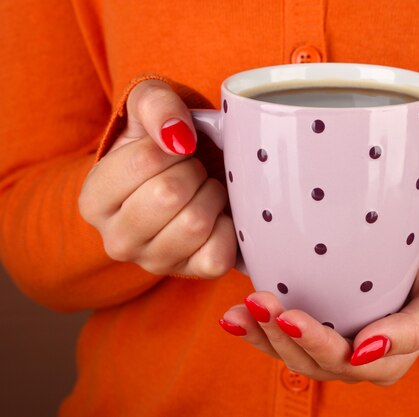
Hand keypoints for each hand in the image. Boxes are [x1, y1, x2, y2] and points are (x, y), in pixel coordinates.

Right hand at [79, 79, 236, 277]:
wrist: (174, 181)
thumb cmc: (158, 145)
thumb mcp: (146, 109)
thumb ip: (155, 104)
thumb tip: (178, 134)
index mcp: (93, 201)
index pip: (144, 162)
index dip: (172, 146)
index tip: (173, 150)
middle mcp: (116, 240)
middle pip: (169, 195)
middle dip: (193, 171)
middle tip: (193, 170)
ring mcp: (153, 262)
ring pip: (195, 223)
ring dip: (211, 196)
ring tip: (204, 189)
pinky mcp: (192, 273)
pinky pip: (218, 253)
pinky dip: (228, 228)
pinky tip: (217, 215)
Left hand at [219, 242, 418, 384]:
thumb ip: (413, 330)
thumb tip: (366, 349)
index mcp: (385, 363)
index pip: (344, 361)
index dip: (314, 342)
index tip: (291, 316)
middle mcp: (354, 362)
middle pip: (310, 359)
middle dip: (281, 334)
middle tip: (260, 301)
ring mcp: (332, 349)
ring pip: (290, 354)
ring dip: (262, 333)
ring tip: (239, 310)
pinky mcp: (315, 332)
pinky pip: (282, 340)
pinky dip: (256, 330)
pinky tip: (234, 317)